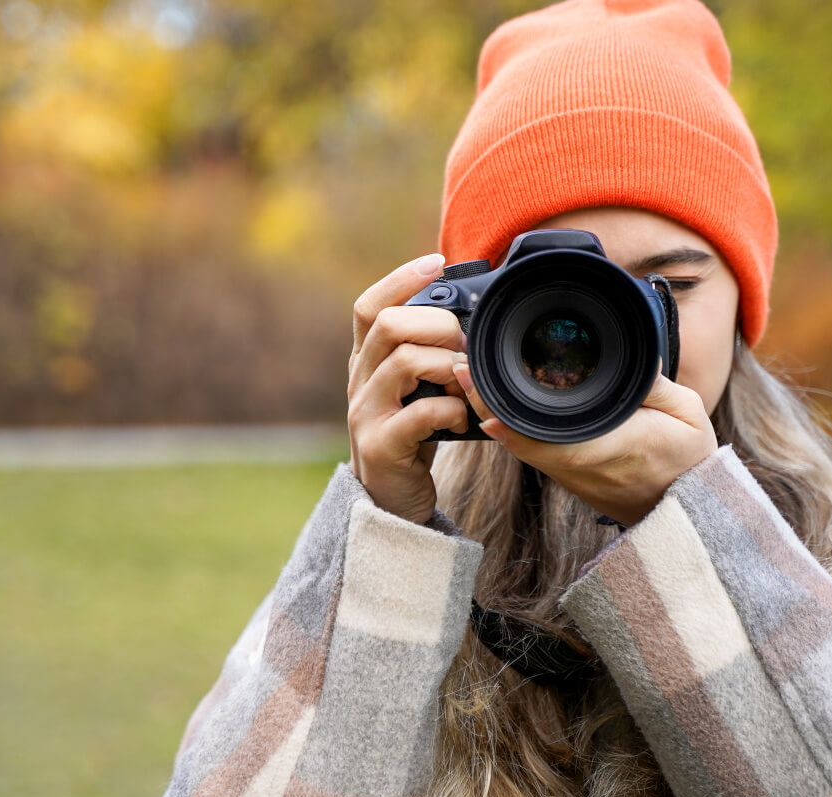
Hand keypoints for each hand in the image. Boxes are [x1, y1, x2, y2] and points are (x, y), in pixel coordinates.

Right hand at [347, 253, 468, 523]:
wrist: (392, 500)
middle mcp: (359, 381)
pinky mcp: (381, 446)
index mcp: (367, 361)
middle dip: (437, 325)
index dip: (400, 279)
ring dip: (446, 365)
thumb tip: (472, 318)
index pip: (369, 305)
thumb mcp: (417, 389)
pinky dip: (450, 409)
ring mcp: (365, 414)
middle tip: (464, 345)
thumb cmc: (413, 436)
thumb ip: (430, 355)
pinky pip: (419, 414)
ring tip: (465, 383)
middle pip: (387, 325)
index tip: (438, 262)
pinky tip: (462, 418)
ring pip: (403, 362)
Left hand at [452, 360, 717, 525]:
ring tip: (469, 377)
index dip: (500, 407)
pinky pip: (529, 448)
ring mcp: (568, 472)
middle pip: (513, 434)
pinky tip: (494, 402)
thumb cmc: (688, 460)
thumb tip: (631, 353)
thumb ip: (653, 383)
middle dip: (483, 400)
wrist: (686, 509)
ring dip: (491, 411)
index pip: (538, 430)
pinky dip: (507, 425)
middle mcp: (575, 463)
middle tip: (460, 365)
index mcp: (602, 446)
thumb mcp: (686, 412)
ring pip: (516, 443)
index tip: (477, 378)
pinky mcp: (568, 474)